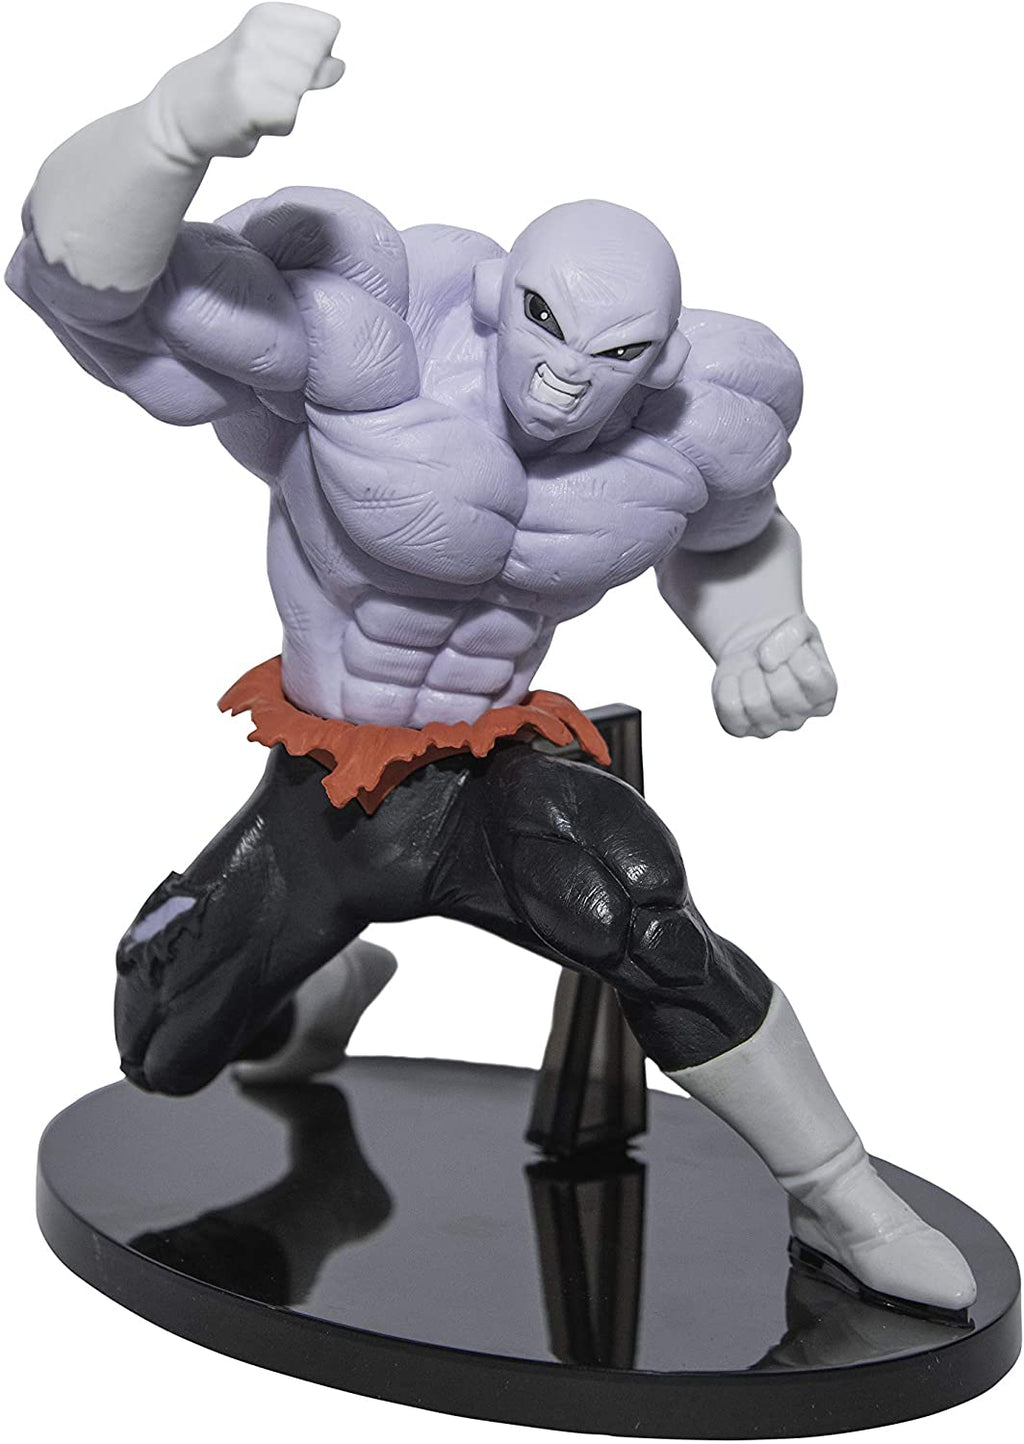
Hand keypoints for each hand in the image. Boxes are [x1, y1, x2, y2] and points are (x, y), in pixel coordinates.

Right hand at [153, 4, 343, 161]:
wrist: (185, 110)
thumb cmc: (235, 84)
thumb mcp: (275, 59)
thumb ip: (312, 62)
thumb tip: (340, 66)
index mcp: (267, 14)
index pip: (328, 30)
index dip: (315, 55)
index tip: (282, 63)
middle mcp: (258, 34)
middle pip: (319, 63)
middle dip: (300, 84)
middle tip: (264, 87)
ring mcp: (252, 67)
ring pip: (303, 90)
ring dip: (287, 106)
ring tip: (257, 102)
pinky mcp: (249, 102)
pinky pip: (290, 119)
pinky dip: (276, 127)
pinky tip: (252, 118)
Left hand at [712, 614, 836, 738]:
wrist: (756, 654)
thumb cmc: (785, 644)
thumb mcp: (799, 625)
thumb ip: (793, 633)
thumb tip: (767, 662)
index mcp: (824, 695)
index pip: (810, 675)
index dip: (795, 653)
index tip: (790, 650)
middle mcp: (801, 717)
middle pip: (783, 691)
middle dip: (769, 666)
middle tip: (767, 660)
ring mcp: (771, 727)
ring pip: (754, 702)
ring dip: (747, 675)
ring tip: (751, 670)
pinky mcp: (741, 728)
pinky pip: (729, 708)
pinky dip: (726, 686)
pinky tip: (735, 680)